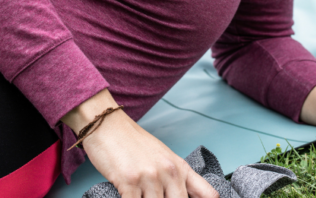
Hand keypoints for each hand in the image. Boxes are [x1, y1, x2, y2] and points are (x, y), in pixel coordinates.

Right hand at [62, 90, 217, 197]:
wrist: (107, 124)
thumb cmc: (133, 143)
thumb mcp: (163, 157)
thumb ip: (179, 178)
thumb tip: (188, 197)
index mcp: (180, 167)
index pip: (209, 195)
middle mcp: (169, 172)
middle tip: (156, 197)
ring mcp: (150, 177)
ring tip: (142, 195)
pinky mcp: (129, 181)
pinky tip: (128, 197)